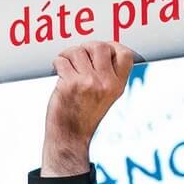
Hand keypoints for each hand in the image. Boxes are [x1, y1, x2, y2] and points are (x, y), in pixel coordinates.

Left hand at [42, 41, 135, 176]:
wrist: (69, 137)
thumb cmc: (83, 115)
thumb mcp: (106, 97)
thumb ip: (107, 76)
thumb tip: (101, 49)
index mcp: (118, 85)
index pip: (125, 55)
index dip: (113, 46)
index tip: (101, 50)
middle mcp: (106, 83)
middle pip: (100, 46)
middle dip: (86, 48)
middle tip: (78, 56)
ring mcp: (88, 83)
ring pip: (78, 51)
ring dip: (68, 55)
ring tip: (66, 64)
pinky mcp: (70, 84)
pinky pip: (62, 60)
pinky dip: (57, 63)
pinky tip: (58, 70)